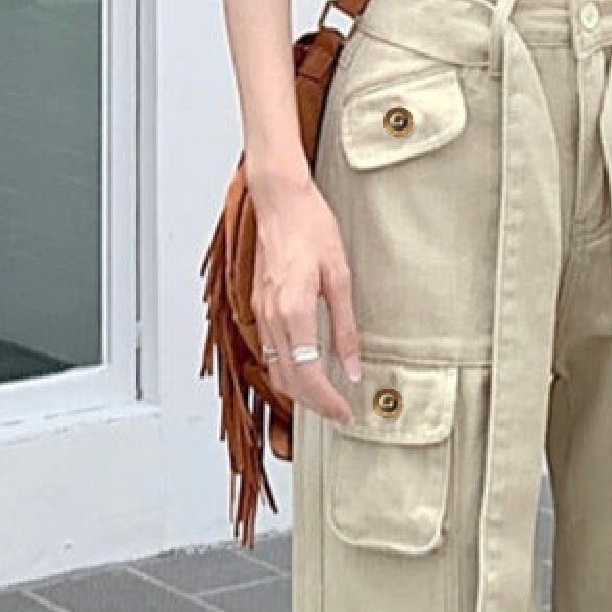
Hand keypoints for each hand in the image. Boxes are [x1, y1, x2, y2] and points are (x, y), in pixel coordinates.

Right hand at [247, 169, 361, 424]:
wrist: (280, 200)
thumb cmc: (311, 227)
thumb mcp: (339, 278)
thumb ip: (345, 328)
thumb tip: (353, 367)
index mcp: (293, 311)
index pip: (308, 374)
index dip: (327, 400)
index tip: (345, 411)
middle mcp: (271, 317)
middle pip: (288, 380)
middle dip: (314, 403)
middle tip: (338, 411)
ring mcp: (261, 313)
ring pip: (275, 369)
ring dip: (298, 390)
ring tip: (325, 397)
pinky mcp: (259, 307)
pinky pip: (269, 352)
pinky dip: (287, 370)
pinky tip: (305, 371)